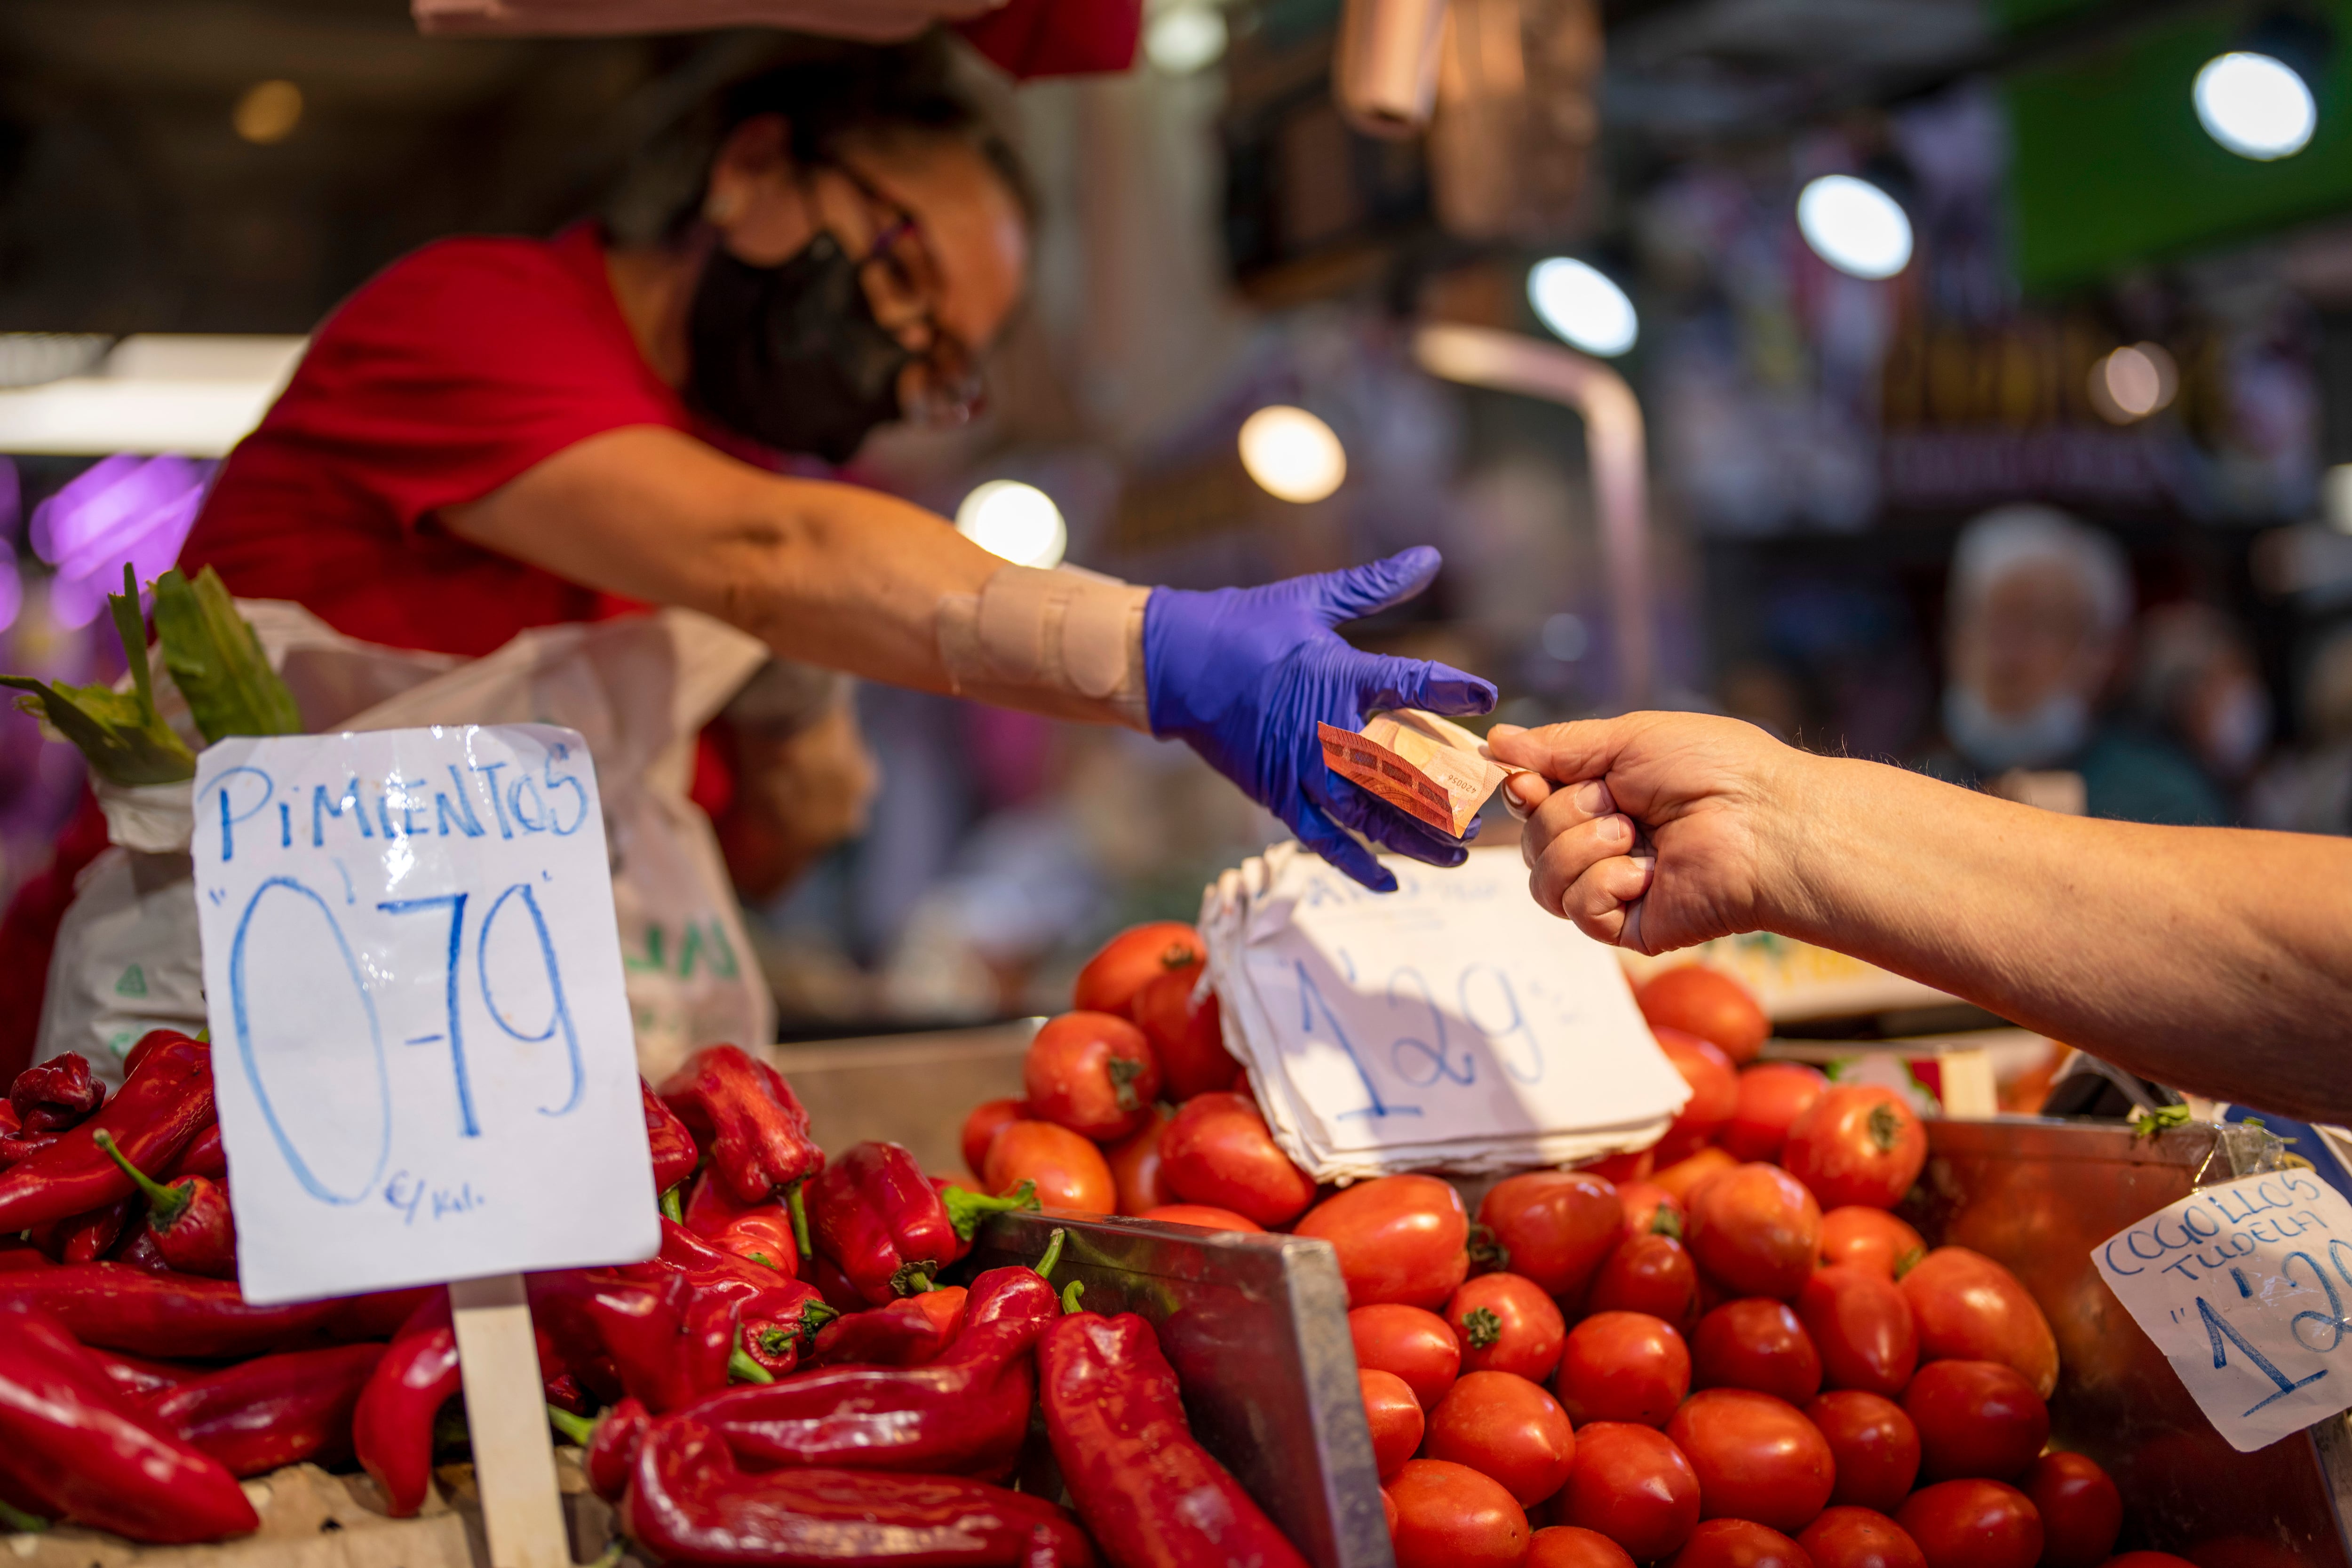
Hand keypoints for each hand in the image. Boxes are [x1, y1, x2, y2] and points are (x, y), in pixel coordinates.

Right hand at [1144, 548, 1496, 890]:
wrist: (1175, 666)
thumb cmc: (1245, 626)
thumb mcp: (1312, 599)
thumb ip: (1374, 585)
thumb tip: (1429, 556)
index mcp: (1340, 676)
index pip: (1413, 683)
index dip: (1454, 691)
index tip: (1487, 697)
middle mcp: (1328, 732)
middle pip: (1404, 773)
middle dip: (1449, 795)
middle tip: (1485, 809)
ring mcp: (1303, 771)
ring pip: (1371, 816)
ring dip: (1416, 838)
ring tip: (1456, 853)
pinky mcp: (1279, 795)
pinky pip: (1324, 840)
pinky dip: (1356, 863)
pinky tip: (1389, 880)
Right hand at [1486, 712, 1805, 952]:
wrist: (1765, 821)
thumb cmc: (1713, 769)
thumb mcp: (1627, 738)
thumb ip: (1558, 746)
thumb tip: (1495, 741)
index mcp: (1605, 796)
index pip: (1531, 802)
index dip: (1520, 792)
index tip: (1527, 782)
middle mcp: (1604, 843)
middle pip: (1529, 841)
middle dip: (1563, 815)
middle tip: (1618, 804)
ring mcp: (1615, 887)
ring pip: (1542, 880)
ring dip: (1581, 848)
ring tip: (1633, 835)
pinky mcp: (1628, 925)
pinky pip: (1576, 909)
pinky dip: (1603, 883)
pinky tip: (1646, 873)